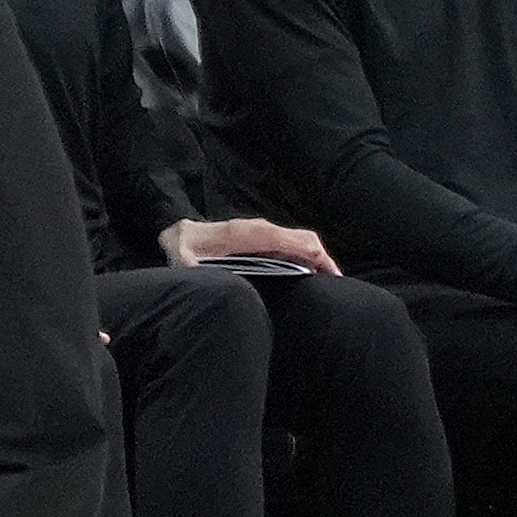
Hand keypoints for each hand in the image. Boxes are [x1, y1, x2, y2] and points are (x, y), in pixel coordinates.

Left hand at [163, 215, 338, 273]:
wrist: (179, 233)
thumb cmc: (184, 250)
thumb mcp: (186, 265)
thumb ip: (199, 274)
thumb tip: (216, 288)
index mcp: (248, 235)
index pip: (293, 241)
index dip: (316, 258)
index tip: (333, 277)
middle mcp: (260, 228)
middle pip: (305, 238)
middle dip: (324, 259)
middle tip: (338, 285)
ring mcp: (262, 230)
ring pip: (300, 238)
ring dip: (317, 257)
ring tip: (329, 282)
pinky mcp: (260, 236)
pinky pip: (291, 242)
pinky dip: (306, 254)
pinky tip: (309, 273)